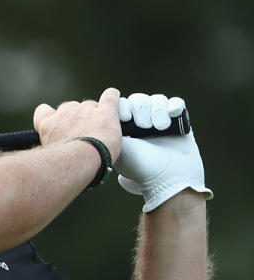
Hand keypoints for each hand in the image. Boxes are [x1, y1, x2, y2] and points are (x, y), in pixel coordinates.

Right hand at [34, 88, 122, 159]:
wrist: (79, 160)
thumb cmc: (63, 165)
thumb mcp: (49, 155)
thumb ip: (53, 147)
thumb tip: (57, 154)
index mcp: (48, 125)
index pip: (43, 111)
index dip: (52, 117)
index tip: (58, 125)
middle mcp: (64, 113)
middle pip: (70, 107)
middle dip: (76, 118)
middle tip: (83, 134)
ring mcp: (85, 110)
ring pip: (90, 105)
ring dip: (94, 115)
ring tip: (100, 132)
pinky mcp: (106, 112)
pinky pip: (110, 97)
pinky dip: (112, 97)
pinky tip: (114, 100)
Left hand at [115, 93, 212, 211]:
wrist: (168, 178)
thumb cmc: (141, 166)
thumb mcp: (119, 147)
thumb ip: (109, 130)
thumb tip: (100, 117)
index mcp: (125, 130)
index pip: (123, 105)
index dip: (125, 107)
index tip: (126, 118)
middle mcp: (142, 125)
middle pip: (140, 101)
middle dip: (141, 110)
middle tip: (144, 126)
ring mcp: (161, 123)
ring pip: (157, 101)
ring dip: (157, 110)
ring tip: (160, 127)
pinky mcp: (180, 124)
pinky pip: (176, 104)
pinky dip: (174, 106)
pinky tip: (172, 115)